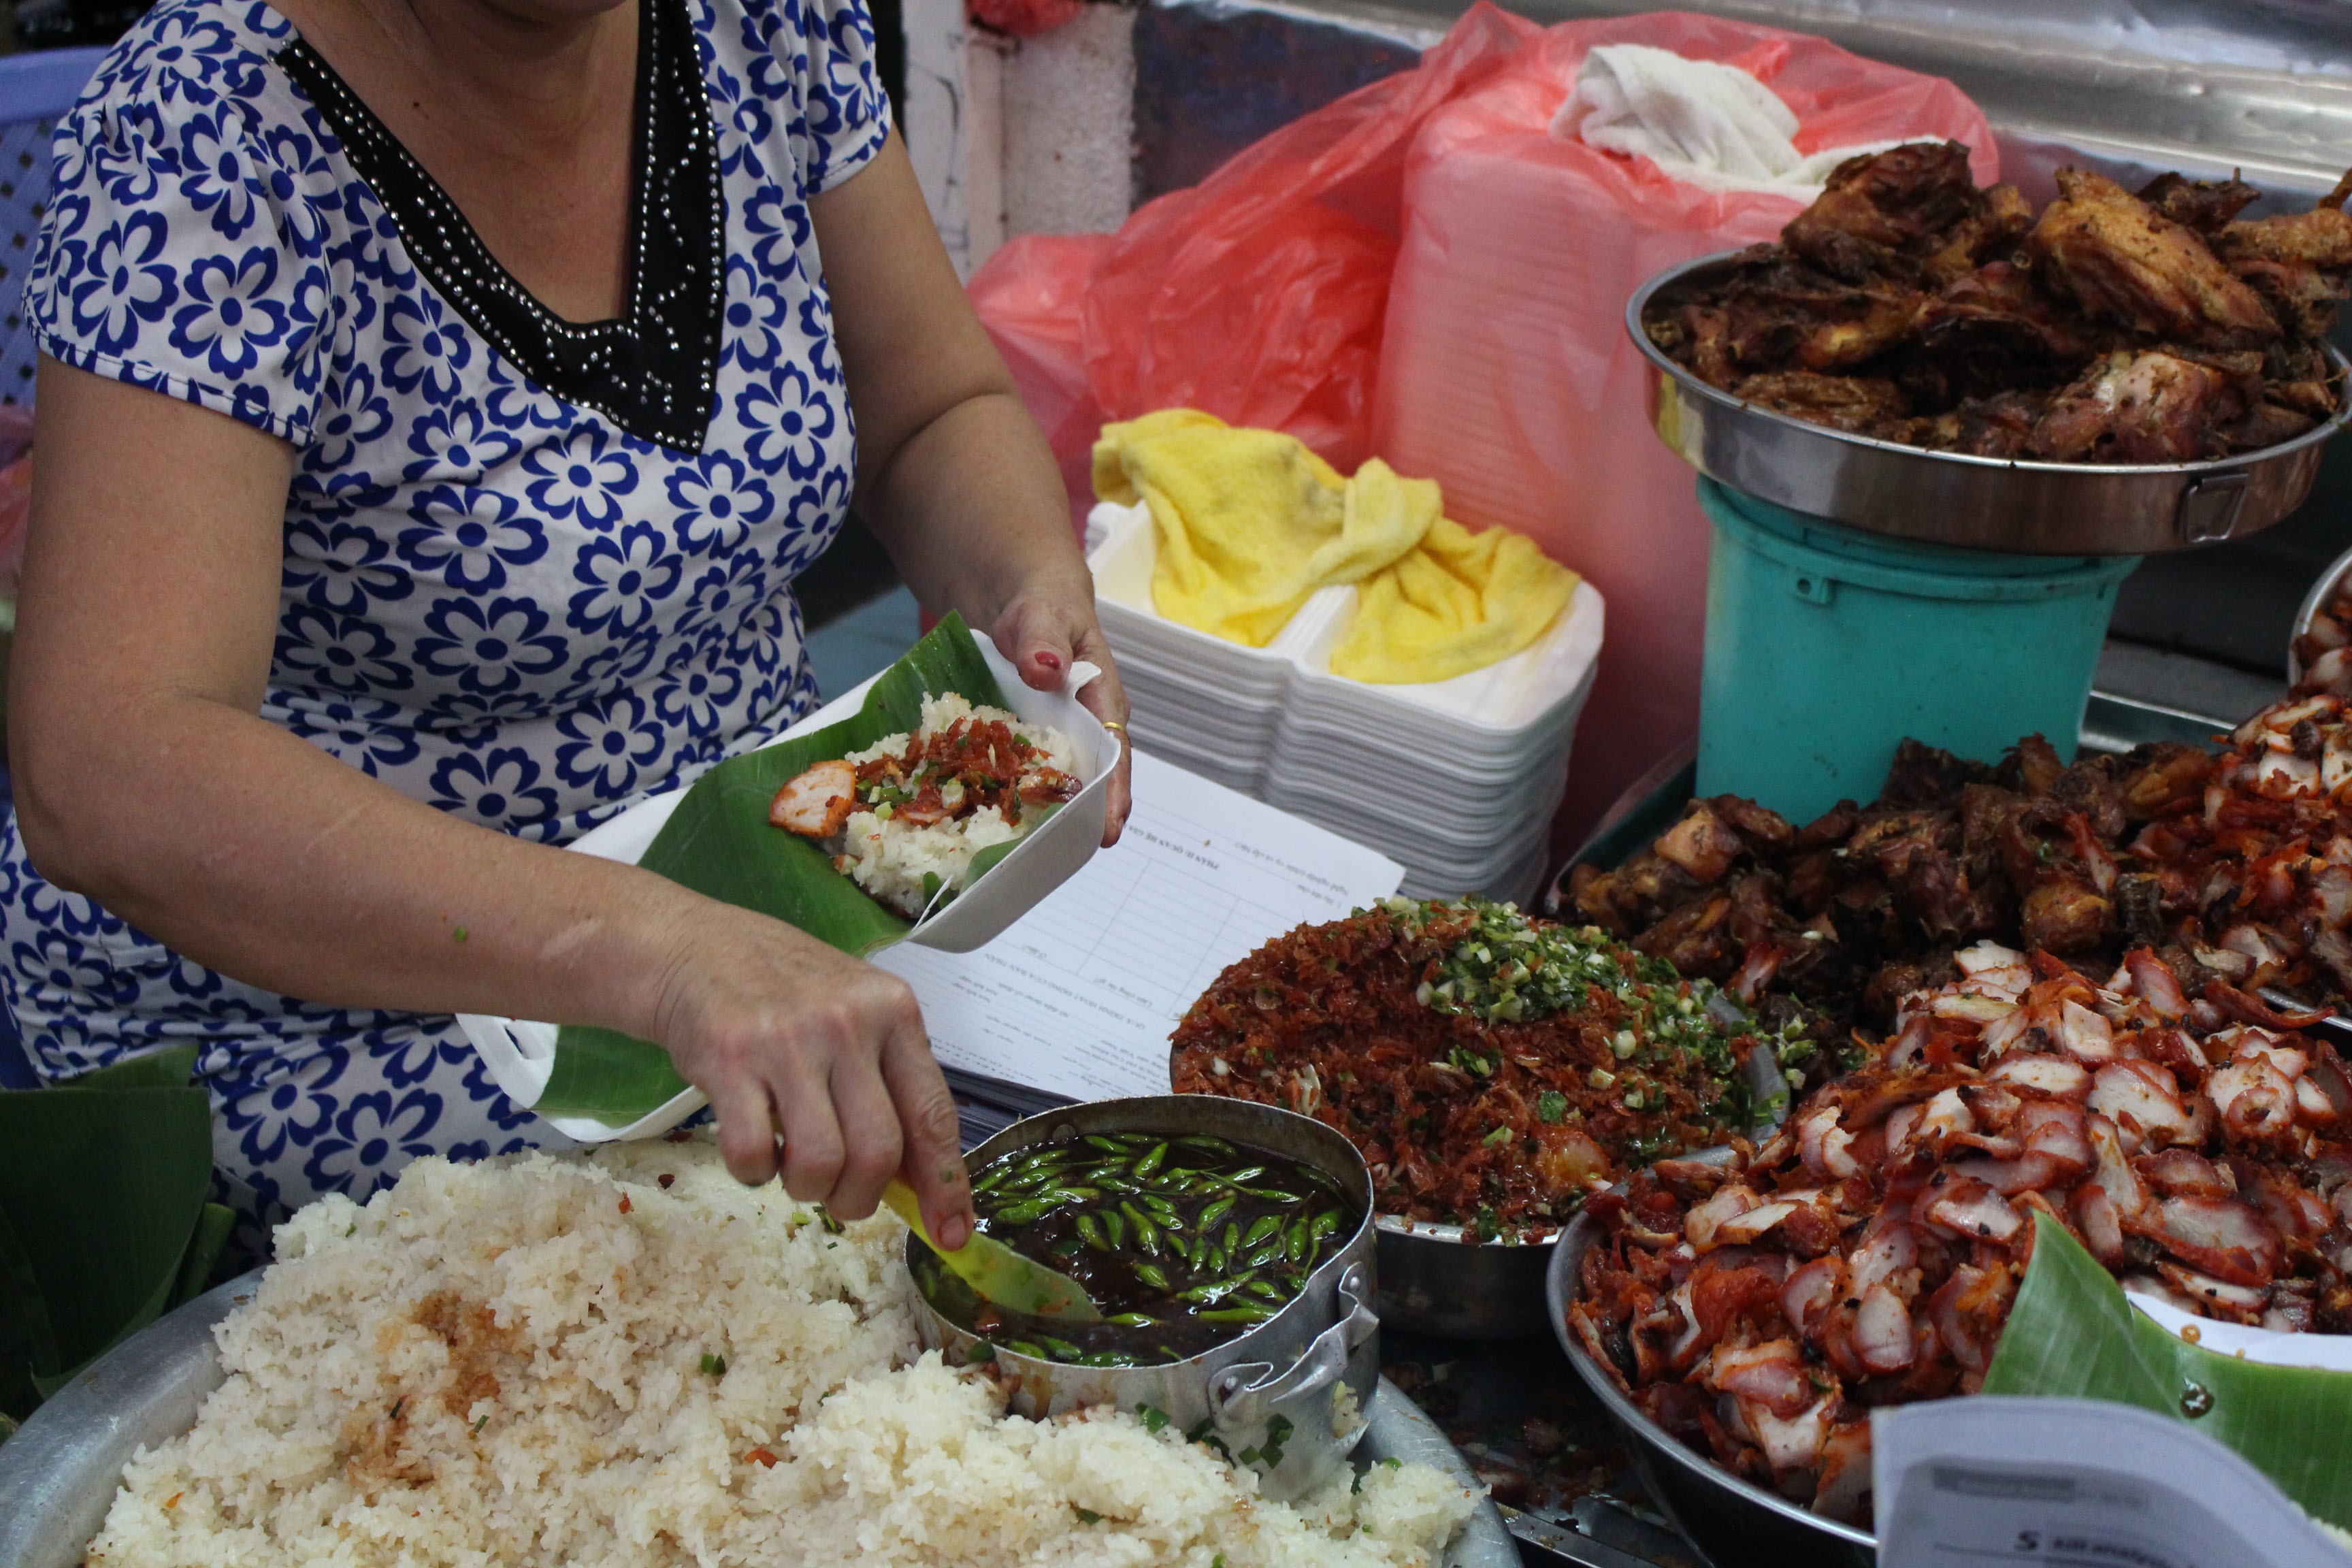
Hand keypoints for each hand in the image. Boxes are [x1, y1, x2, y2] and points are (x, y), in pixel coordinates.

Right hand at [647, 897, 973, 1245]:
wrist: (697, 949)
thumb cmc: (785, 991)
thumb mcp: (857, 1015)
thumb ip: (890, 1084)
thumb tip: (921, 1183)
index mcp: (894, 1013)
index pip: (933, 1115)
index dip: (944, 1185)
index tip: (951, 1233)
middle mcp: (849, 1023)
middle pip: (878, 1152)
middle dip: (860, 1197)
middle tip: (842, 1195)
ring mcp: (789, 1041)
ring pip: (820, 1163)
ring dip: (808, 1189)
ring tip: (794, 1169)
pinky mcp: (730, 1060)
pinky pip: (754, 1154)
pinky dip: (754, 1172)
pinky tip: (753, 1149)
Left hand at [991, 571, 1133, 845]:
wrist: (1018, 597)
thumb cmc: (1042, 604)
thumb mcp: (1043, 611)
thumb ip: (1044, 638)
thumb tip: (1046, 668)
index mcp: (1101, 699)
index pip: (1114, 752)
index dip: (1113, 794)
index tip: (1109, 831)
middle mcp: (1082, 728)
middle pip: (1086, 780)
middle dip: (1076, 819)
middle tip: (1057, 857)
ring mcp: (1051, 739)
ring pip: (1050, 783)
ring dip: (1037, 813)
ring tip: (1020, 853)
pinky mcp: (1022, 742)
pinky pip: (1015, 772)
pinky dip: (1001, 793)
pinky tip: (978, 818)